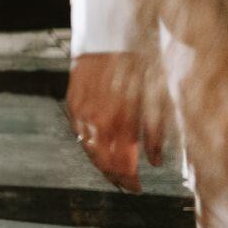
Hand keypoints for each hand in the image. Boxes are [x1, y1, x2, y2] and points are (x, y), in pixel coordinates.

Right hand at [66, 51, 164, 192]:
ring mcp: (80, 113)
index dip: (129, 181)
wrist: (109, 40)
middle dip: (114, 176)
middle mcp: (96, 122)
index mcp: (118, 124)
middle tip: (126, 183)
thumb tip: (154, 162)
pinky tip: (99, 145)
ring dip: (101, 162)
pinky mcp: (71, 103)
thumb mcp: (155, 100)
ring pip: (87, 149)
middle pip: (101, 162)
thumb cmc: (138, 67)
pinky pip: (78, 131)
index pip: (120, 166)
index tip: (137, 187)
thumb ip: (155, 134)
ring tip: (113, 168)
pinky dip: (89, 142)